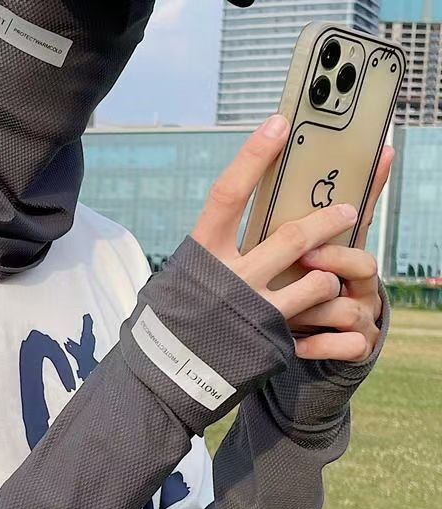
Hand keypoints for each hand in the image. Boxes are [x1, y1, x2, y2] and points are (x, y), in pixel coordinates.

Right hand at [191, 114, 372, 362]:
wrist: (166, 379)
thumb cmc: (170, 323)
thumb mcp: (181, 279)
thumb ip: (209, 253)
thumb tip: (233, 223)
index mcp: (201, 255)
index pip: (228, 194)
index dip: (254, 156)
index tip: (279, 124)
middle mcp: (229, 277)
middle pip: (291, 236)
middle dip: (326, 220)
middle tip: (348, 209)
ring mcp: (254, 309)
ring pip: (315, 277)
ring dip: (329, 270)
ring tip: (331, 271)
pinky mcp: (272, 337)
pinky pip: (314, 311)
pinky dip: (322, 302)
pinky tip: (317, 306)